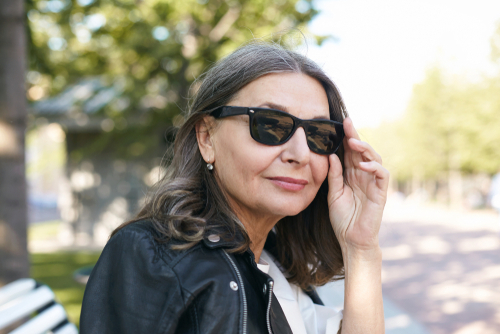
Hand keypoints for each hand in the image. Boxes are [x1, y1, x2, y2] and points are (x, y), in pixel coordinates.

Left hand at [327, 117, 389, 251]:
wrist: (351, 240)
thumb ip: (334, 175)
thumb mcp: (333, 194)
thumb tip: (332, 156)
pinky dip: (373, 167)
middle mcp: (363, 176)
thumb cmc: (342, 219)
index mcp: (351, 175)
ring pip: (375, 158)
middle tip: (347, 124)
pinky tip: (362, 164)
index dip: (347, 137)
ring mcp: (373, 183)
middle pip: (362, 151)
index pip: (350, 152)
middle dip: (355, 136)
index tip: (341, 123)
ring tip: (353, 142)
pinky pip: (382, 174)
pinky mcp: (381, 193)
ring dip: (365, 148)